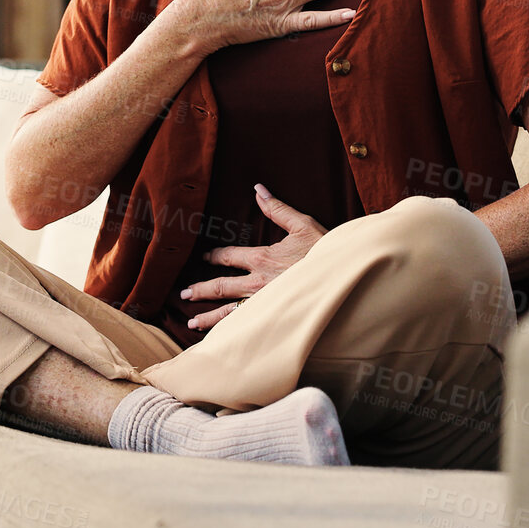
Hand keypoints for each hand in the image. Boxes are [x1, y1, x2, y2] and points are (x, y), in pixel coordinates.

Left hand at [180, 184, 326, 330]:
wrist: (344, 278)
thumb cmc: (325, 251)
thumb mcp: (302, 225)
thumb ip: (277, 208)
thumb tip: (258, 189)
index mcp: (262, 258)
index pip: (229, 256)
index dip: (214, 256)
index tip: (205, 258)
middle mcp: (257, 284)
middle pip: (220, 287)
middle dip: (200, 290)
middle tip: (184, 294)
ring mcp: (263, 304)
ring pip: (228, 313)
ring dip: (207, 317)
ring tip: (191, 322)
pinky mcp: (272, 320)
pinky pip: (245, 328)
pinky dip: (229, 333)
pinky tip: (219, 339)